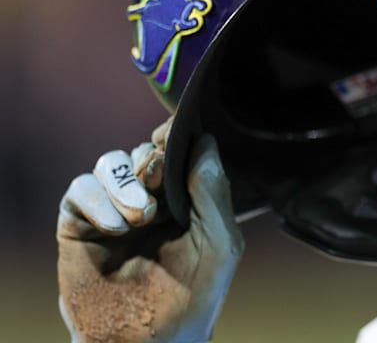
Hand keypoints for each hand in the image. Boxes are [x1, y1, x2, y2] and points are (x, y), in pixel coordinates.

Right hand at [57, 121, 243, 341]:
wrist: (150, 342)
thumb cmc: (193, 296)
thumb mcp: (219, 243)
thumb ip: (213, 192)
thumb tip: (206, 143)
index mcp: (186, 199)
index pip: (177, 151)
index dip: (175, 136)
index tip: (173, 133)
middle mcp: (149, 199)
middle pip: (143, 152)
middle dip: (152, 160)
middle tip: (159, 179)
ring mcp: (112, 211)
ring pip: (110, 163)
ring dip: (126, 181)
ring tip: (143, 215)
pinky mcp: (79, 227)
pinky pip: (80, 190)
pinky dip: (98, 199)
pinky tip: (118, 226)